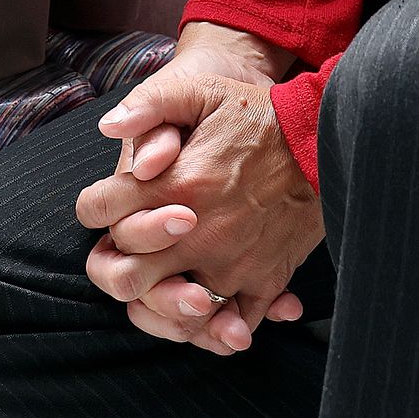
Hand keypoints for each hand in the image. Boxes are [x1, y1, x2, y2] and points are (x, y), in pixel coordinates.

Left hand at [76, 62, 325, 354]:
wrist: (324, 139)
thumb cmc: (258, 114)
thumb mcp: (202, 91)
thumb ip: (149, 104)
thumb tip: (108, 127)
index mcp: (176, 184)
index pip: (102, 211)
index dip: (94, 206)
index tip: (103, 203)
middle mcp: (197, 232)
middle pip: (126, 274)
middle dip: (116, 263)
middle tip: (127, 248)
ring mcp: (231, 263)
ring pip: (172, 310)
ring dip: (159, 301)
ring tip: (162, 279)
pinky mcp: (264, 281)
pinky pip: (229, 323)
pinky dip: (214, 326)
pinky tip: (207, 305)